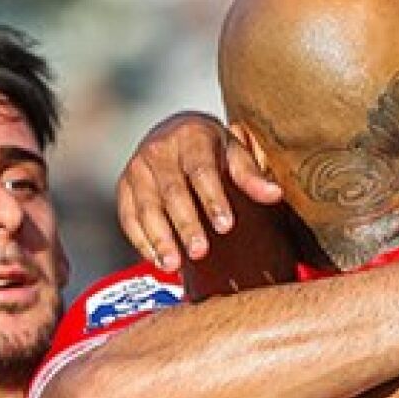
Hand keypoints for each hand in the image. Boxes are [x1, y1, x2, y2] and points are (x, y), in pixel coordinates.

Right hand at [116, 112, 283, 271]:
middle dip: (186, 224)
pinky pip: (128, 217)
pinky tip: (157, 260)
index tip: (225, 226)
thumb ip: (250, 175)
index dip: (213, 199)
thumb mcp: (233, 153)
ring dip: (159, 238)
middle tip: (200, 251)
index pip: (201, 170)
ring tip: (173, 264)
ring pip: (146, 207)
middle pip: (172, 192)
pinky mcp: (124, 187)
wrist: (171, 133)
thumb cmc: (209, 148)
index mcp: (190, 136)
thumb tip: (275, 194)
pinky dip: (142, 241)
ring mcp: (137, 169)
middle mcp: (158, 150)